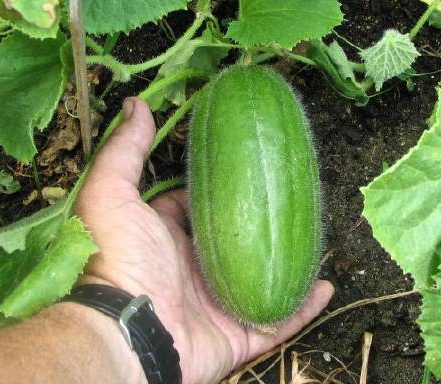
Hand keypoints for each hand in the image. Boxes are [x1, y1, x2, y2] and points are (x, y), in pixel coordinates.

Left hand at [76, 97, 333, 383]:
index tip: (242, 166)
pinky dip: (303, 306)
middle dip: (259, 220)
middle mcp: (194, 269)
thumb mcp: (113, 194)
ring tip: (314, 235)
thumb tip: (136, 104)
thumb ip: (125, 151)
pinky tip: (326, 285)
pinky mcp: (239, 335)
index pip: (194, 206)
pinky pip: (279, 320)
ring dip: (288, 261)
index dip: (214, 186)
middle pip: (235, 240)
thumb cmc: (120, 261)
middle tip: (289, 195)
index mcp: (167, 238)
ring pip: (262, 278)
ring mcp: (219, 304)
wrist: (130, 336)